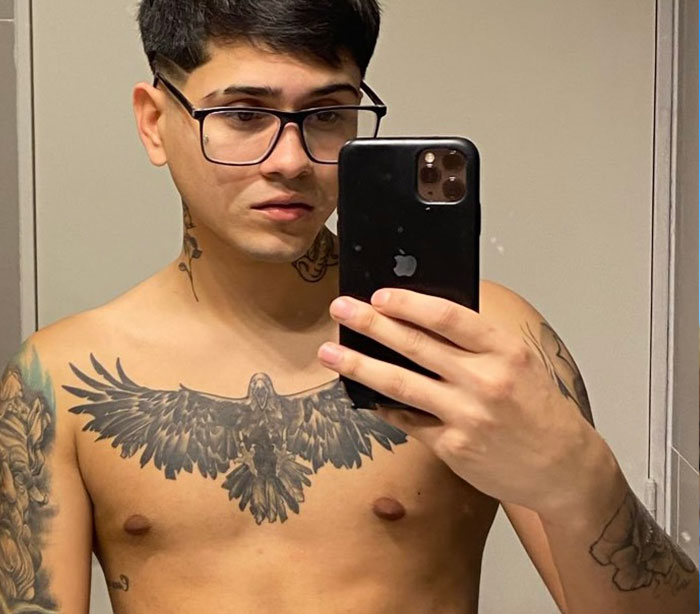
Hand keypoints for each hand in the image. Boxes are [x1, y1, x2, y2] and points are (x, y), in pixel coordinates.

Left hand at [317, 288, 606, 515]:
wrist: (564, 467)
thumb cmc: (541, 410)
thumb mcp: (519, 364)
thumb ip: (477, 345)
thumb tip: (422, 323)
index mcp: (505, 351)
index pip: (449, 318)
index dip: (409, 304)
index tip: (380, 295)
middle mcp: (485, 381)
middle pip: (415, 346)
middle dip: (371, 324)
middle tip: (341, 308)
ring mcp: (466, 416)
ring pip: (400, 384)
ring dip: (359, 365)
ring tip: (330, 353)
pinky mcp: (452, 447)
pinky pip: (407, 421)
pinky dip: (382, 406)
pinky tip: (362, 395)